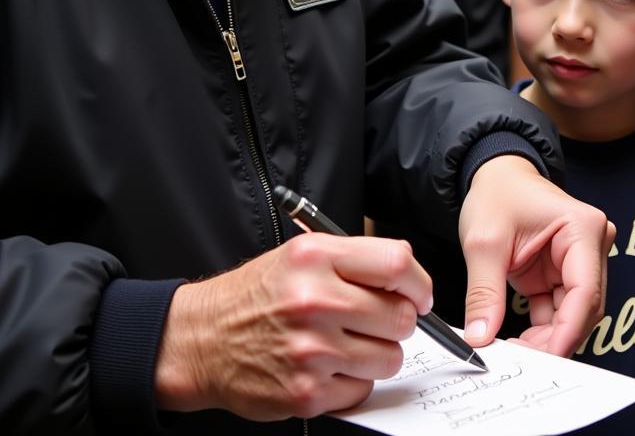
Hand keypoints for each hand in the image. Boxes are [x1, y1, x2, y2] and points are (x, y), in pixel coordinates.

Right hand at [154, 233, 431, 419]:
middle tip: (378, 321)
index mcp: (317, 258)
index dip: (419, 283)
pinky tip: (330, 367)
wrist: (202, 340)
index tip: (419, 295)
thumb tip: (409, 279)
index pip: (397, 265)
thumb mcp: (301, 253)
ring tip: (351, 344)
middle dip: (399, 321)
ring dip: (379, 354)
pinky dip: (354, 382)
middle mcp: (315, 301)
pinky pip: (363, 389)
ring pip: (390, 358)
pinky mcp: (306, 393)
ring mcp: (311, 351)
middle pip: (401, 316)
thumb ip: (355, 260)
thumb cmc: (258, 295)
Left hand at [458, 156, 613, 356]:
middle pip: (583, 308)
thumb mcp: (483, 242)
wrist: (495, 174)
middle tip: (519, 362)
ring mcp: (580, 260)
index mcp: (582, 228)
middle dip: (554, 340)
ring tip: (512, 352)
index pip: (584, 292)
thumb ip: (484, 293)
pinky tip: (519, 342)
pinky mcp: (564, 272)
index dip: (566, 332)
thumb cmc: (497, 193)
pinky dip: (541, 329)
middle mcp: (591, 244)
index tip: (541, 361)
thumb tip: (480, 338)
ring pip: (573, 314)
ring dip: (547, 338)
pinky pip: (559, 310)